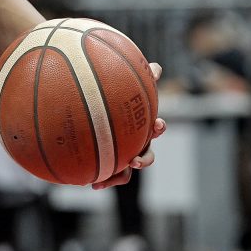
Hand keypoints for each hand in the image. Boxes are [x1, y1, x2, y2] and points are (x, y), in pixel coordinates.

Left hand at [92, 62, 166, 189]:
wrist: (93, 120)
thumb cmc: (112, 101)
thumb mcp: (123, 89)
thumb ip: (137, 78)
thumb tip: (156, 67)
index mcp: (141, 127)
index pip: (155, 127)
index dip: (158, 127)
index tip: (156, 123)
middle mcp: (136, 144)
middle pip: (146, 155)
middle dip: (143, 160)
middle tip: (134, 160)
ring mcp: (123, 157)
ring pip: (128, 172)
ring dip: (123, 176)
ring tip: (108, 178)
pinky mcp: (108, 166)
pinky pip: (109, 176)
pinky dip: (104, 181)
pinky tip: (92, 183)